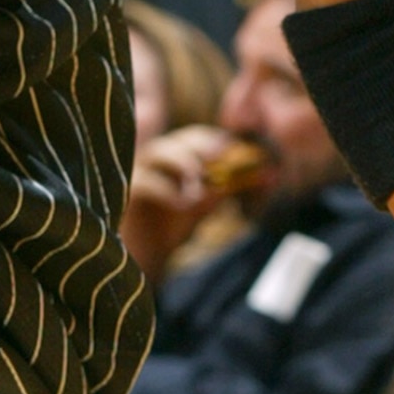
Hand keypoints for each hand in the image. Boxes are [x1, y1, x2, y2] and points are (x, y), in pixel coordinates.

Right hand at [122, 126, 237, 277]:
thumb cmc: (169, 227)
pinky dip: (167, 190)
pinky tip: (183, 204)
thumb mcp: (203, 206)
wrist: (142, 255)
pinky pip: (146, 182)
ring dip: (185, 163)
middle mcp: (154, 159)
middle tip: (222, 155)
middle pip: (179, 140)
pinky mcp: (126, 191)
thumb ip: (228, 189)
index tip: (239, 150)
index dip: (218, 141)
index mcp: (173, 158)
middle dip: (202, 145)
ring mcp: (137, 171)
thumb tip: (267, 176)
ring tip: (201, 185)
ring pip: (161, 152)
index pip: (196, 137)